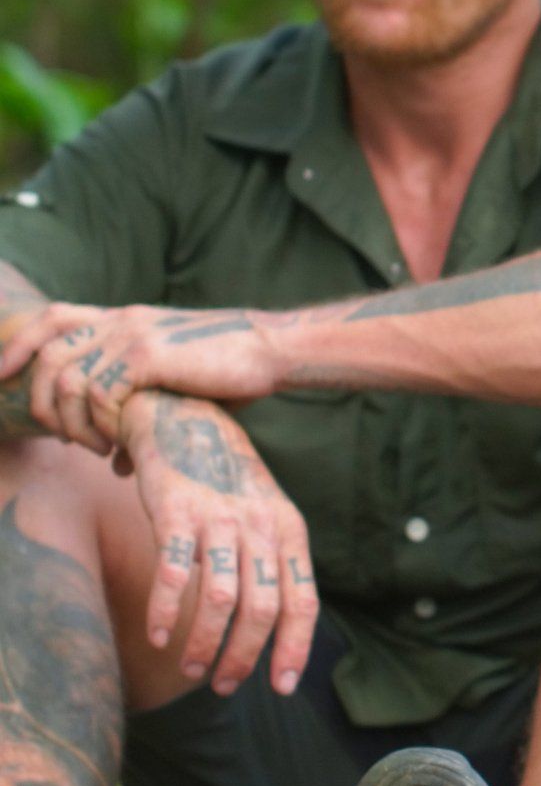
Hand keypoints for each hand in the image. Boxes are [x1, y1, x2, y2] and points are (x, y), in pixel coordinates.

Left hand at [0, 303, 284, 450]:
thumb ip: (139, 417)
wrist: (269, 350)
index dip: (18, 345)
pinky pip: (99, 394)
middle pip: (47, 352)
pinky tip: (116, 444)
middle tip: (60, 437)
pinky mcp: (148, 357)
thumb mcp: (176, 390)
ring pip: (66, 378)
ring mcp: (133, 336)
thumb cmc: (231, 372)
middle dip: (40, 400)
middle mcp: (121, 320)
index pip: (52, 318)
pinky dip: (99, 425)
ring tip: (95, 447)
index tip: (1, 377)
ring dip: (71, 422)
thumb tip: (118, 467)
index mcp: (124, 319)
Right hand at [119, 389, 319, 696]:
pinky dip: (166, 611)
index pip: (303, 601)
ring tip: (191, 669)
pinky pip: (173, 571)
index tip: (283, 687)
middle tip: (225, 686)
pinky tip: (158, 636)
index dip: (294, 647)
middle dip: (244, 657)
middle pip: (263, 609)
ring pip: (221, 598)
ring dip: (204, 643)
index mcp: (290, 531)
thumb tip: (276, 632)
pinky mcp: (177, 510)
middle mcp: (261, 525)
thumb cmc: (228, 485)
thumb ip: (274, 566)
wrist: (187, 420)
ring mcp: (219, 517)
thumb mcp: (267, 518)